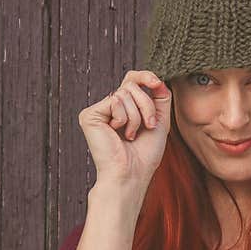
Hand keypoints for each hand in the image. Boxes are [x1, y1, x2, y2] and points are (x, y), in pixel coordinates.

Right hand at [78, 70, 171, 188]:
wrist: (132, 173)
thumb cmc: (145, 154)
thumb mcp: (160, 121)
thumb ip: (160, 98)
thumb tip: (157, 79)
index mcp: (124, 108)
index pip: (132, 80)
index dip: (144, 76)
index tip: (156, 82)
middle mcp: (110, 107)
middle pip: (131, 84)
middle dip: (146, 104)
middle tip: (148, 126)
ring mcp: (99, 111)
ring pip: (125, 93)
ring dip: (136, 116)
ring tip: (131, 135)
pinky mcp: (90, 115)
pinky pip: (115, 101)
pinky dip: (124, 118)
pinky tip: (118, 134)